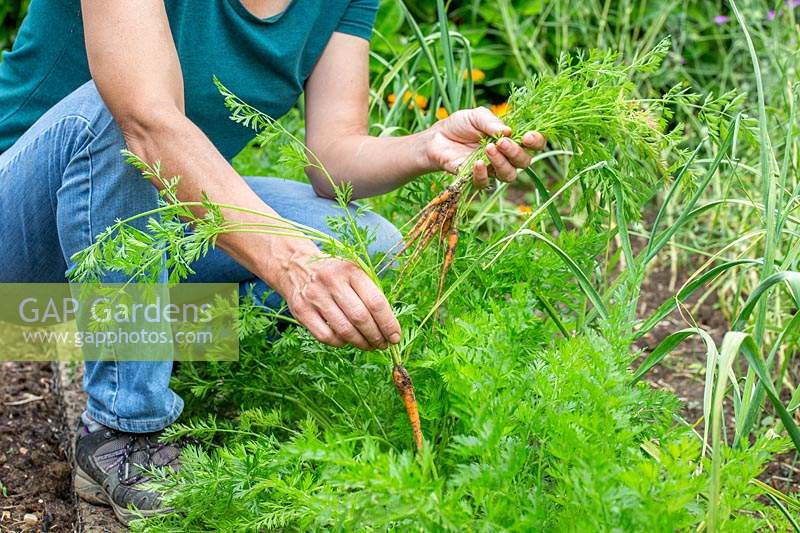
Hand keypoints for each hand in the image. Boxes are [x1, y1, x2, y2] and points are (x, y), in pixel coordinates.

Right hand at [272, 247, 400, 350]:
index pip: (375, 302)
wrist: (295, 265)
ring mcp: (315, 296)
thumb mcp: (353, 271)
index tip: (395, 336)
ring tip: (369, 346)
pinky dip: (340, 343)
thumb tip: (389, 325)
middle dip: (376, 336)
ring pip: (344, 330)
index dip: (389, 323)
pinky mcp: (301, 310)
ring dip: (361, 343)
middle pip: (361, 318)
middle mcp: (332, 282)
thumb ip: (370, 292)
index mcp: (351, 270)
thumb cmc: (334, 273)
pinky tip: (347, 341)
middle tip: (384, 345)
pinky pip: (326, 336)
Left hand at [423, 108, 545, 187]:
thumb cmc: (460, 125)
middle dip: (516, 152)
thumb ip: (491, 122)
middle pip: (524, 162)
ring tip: (488, 149)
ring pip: (509, 175)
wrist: (437, 138)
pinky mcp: (477, 179)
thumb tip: (508, 131)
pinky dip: (484, 174)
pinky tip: (477, 162)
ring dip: (502, 163)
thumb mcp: (476, 116)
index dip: (536, 142)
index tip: (528, 136)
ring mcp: (493, 170)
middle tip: (501, 142)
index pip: (534, 144)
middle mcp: (506, 156)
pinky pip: (487, 183)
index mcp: (512, 139)